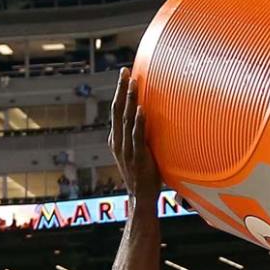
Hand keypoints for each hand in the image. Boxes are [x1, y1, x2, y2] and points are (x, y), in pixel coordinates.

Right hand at [108, 68, 160, 203]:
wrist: (141, 198)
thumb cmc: (144, 176)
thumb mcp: (138, 154)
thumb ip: (141, 139)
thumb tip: (153, 124)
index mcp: (116, 140)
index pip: (116, 111)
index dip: (120, 93)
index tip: (125, 76)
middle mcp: (118, 142)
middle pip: (117, 110)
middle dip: (121, 89)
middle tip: (126, 71)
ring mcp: (126, 150)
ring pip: (125, 120)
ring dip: (130, 100)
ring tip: (134, 83)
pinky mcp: (137, 157)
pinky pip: (137, 136)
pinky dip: (138, 122)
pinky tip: (141, 110)